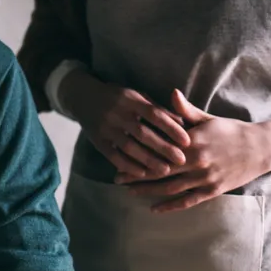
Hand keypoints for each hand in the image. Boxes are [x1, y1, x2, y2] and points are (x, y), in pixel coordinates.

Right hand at [62, 71, 190, 177]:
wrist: (83, 97)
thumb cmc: (119, 98)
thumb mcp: (137, 96)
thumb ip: (158, 109)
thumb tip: (183, 122)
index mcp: (130, 99)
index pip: (154, 114)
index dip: (171, 127)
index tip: (187, 141)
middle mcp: (117, 112)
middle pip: (143, 132)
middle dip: (163, 147)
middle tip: (181, 160)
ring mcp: (105, 127)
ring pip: (128, 146)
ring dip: (148, 160)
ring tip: (165, 171)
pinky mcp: (97, 140)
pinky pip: (113, 155)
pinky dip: (128, 165)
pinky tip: (142, 174)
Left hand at [116, 90, 270, 211]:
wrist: (261, 148)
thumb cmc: (231, 130)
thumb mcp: (207, 119)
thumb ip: (185, 111)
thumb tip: (170, 93)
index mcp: (192, 142)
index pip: (158, 150)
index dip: (138, 154)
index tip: (120, 156)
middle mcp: (196, 162)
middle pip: (160, 171)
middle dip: (136, 175)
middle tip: (117, 178)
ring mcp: (205, 178)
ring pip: (171, 188)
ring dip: (149, 191)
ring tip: (130, 192)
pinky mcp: (213, 190)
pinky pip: (188, 201)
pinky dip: (170, 206)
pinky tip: (155, 209)